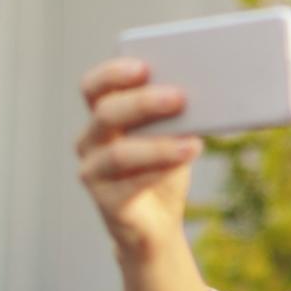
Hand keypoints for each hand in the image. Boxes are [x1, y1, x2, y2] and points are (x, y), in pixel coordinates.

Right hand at [75, 58, 203, 252]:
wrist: (159, 222)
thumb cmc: (164, 168)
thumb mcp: (171, 135)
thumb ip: (175, 115)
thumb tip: (201, 93)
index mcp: (101, 116)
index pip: (94, 86)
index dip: (113, 73)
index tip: (143, 67)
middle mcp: (89, 141)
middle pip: (106, 113)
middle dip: (143, 103)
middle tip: (180, 98)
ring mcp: (93, 172)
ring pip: (118, 153)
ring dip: (158, 145)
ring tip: (192, 142)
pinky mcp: (106, 203)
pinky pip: (130, 185)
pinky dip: (160, 171)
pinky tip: (183, 162)